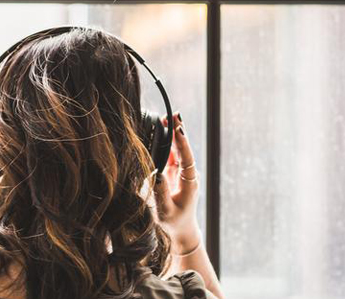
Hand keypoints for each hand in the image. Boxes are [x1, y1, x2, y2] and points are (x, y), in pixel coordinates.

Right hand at [154, 112, 201, 254]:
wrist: (182, 230)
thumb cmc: (174, 222)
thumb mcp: (166, 210)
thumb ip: (161, 193)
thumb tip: (155, 173)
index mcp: (190, 182)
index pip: (186, 158)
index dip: (182, 143)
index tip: (178, 129)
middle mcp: (188, 174)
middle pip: (184, 149)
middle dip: (179, 131)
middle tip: (174, 114)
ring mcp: (182, 172)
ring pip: (178, 150)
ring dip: (173, 134)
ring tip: (167, 118)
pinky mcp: (175, 172)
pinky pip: (172, 154)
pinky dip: (167, 142)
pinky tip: (162, 130)